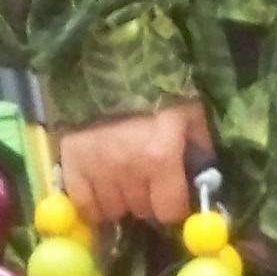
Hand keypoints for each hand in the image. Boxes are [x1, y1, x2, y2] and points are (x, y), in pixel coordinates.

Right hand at [57, 100, 206, 227]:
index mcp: (160, 158)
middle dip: (148, 200)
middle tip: (148, 182)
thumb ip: (199, 146)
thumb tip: (205, 177)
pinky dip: (93, 204)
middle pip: (141, 210)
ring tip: (123, 182)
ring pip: (112, 210)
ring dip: (121, 201)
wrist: (105, 65)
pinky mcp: (71, 164)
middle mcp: (128, 170)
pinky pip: (82, 203)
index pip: (169, 210)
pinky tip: (100, 191)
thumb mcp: (188, 112)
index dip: (174, 205)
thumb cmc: (154, 89)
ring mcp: (96, 169)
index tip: (172, 196)